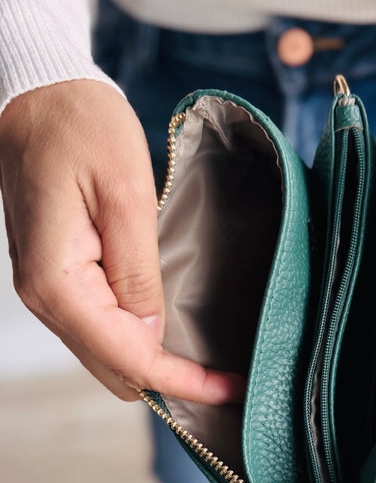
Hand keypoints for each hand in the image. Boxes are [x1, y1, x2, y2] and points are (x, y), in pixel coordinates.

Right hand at [0, 80, 243, 401]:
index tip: (230, 387)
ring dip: (156, 365)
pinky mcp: (59, 278)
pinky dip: (138, 343)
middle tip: (227, 378)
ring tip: (209, 365)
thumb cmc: (81, 128)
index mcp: (59, 283)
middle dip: (172, 381)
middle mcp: (46, 297)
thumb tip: (151, 331)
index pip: (129, 358)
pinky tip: (172, 335)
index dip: (183, 381)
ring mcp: (49, 290)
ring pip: (107, 357)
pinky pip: (100, 330)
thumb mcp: (126, 195)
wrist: (38, 95)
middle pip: (115, 371)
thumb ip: (138, 272)